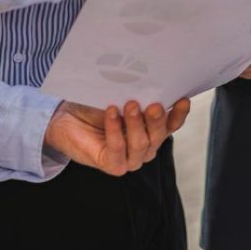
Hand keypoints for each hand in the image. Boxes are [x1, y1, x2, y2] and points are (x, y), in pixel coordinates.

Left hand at [44, 97, 190, 176]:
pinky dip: (115, 130)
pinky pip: (118, 149)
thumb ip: (141, 96)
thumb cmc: (98, 107)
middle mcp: (146, 147)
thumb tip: (154, 84)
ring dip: (136, 124)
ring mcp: (130, 159)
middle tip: (154, 104)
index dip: (179, 113)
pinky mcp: (112, 165)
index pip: (173, 124)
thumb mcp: (123, 97)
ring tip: (130, 105)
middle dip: (157, 120)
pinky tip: (111, 113)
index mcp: (153, 130)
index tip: (182, 99)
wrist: (68, 118)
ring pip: (141, 144)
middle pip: (158, 135)